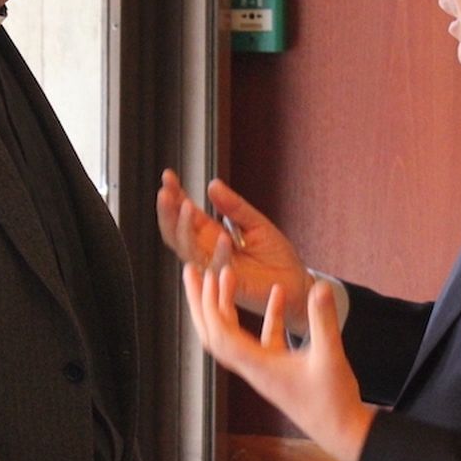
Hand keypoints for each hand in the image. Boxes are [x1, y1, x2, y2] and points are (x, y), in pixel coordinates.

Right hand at [156, 169, 314, 332]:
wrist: (296, 283)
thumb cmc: (275, 255)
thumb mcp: (256, 223)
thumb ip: (234, 207)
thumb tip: (212, 184)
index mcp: (212, 234)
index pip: (186, 214)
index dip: (175, 196)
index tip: (168, 176)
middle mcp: (208, 251)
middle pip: (176, 232)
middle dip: (168, 212)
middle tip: (165, 192)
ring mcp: (215, 268)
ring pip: (188, 250)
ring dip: (184, 229)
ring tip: (185, 206)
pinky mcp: (228, 284)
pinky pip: (218, 268)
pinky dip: (219, 253)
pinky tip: (223, 237)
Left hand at [183, 262, 376, 460]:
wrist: (343, 433)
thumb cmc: (334, 402)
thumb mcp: (330, 356)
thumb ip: (324, 320)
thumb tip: (319, 287)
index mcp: (258, 367)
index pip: (221, 334)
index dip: (211, 305)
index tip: (208, 277)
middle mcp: (253, 369)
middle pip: (214, 334)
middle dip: (201, 303)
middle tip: (192, 272)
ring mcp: (264, 369)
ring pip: (233, 335)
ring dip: (225, 307)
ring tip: (224, 278)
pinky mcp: (279, 370)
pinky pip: (263, 339)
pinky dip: (266, 317)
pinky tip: (277, 294)